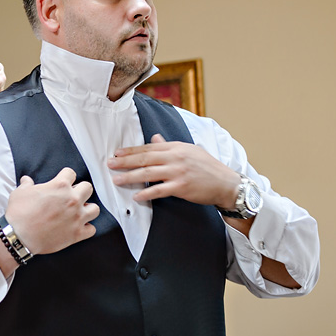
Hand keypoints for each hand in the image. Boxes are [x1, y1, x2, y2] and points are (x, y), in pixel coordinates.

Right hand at [4, 167, 98, 254]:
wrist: (19, 236)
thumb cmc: (19, 213)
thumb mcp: (19, 193)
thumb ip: (26, 185)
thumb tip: (26, 180)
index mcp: (60, 186)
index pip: (71, 173)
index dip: (65, 177)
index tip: (62, 183)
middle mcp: (72, 199)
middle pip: (88, 188)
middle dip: (80, 191)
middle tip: (71, 197)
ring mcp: (77, 217)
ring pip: (95, 209)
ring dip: (87, 209)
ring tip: (79, 212)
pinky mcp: (77, 233)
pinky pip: (92, 230)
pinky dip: (86, 229)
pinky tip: (78, 228)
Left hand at [108, 134, 240, 206]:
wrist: (226, 183)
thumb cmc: (208, 167)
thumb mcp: (189, 151)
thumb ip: (170, 146)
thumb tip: (155, 139)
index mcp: (176, 147)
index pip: (148, 148)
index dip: (130, 151)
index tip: (117, 153)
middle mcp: (175, 157)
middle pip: (144, 159)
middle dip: (125, 162)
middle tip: (110, 164)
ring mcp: (178, 172)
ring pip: (148, 174)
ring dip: (130, 177)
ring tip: (116, 180)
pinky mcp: (181, 187)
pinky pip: (159, 190)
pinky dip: (146, 193)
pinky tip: (136, 196)